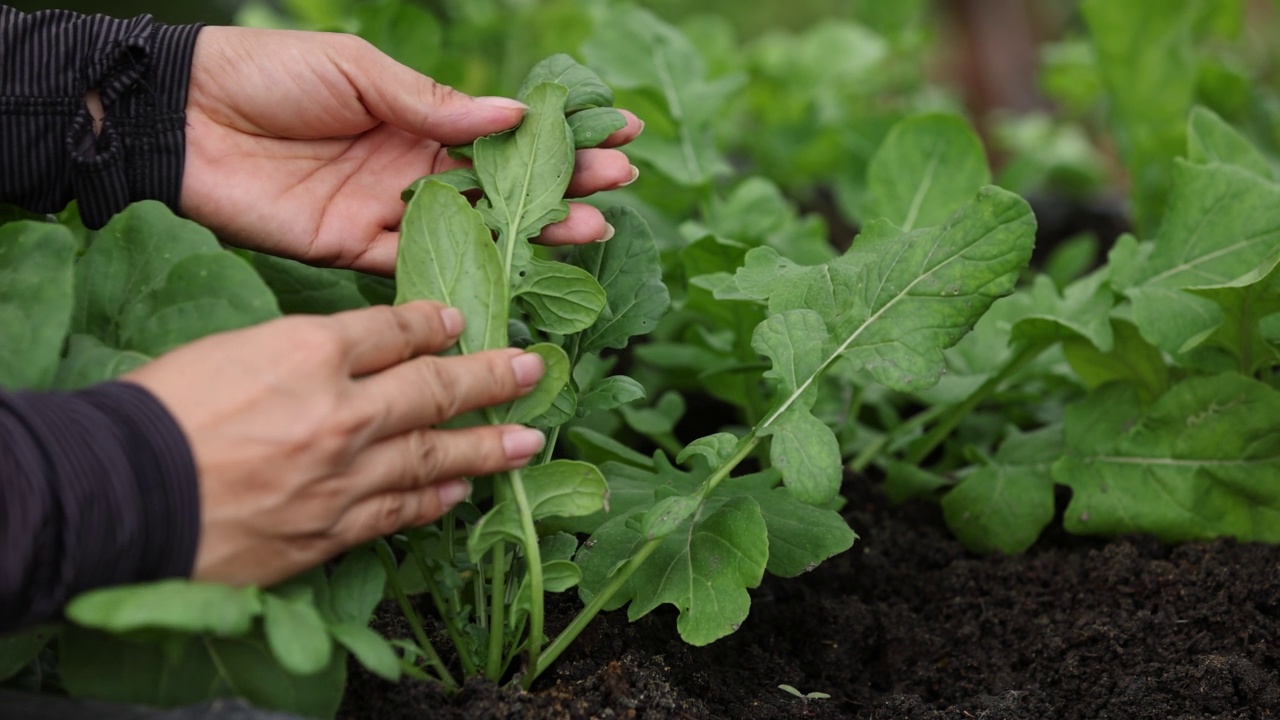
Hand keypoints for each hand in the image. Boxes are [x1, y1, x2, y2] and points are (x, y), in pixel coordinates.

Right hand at [124, 302, 546, 585]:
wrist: (122, 497)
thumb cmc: (161, 413)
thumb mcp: (232, 348)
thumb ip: (302, 349)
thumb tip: (350, 349)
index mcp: (310, 352)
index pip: (392, 331)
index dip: (431, 323)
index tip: (458, 321)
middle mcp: (342, 412)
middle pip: (434, 388)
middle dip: (491, 377)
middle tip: (534, 370)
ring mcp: (344, 475)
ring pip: (433, 455)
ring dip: (487, 446)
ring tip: (527, 439)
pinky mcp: (332, 529)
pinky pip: (400, 512)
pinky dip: (435, 500)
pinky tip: (463, 490)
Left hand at [180, 26, 641, 274]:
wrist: (187, 120)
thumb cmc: (270, 74)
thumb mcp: (358, 70)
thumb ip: (432, 103)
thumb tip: (513, 116)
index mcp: (416, 115)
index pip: (504, 129)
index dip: (559, 132)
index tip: (617, 129)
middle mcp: (412, 166)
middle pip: (502, 183)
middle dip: (563, 183)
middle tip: (619, 186)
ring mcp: (388, 211)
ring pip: (476, 228)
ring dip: (532, 231)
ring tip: (591, 228)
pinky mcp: (355, 251)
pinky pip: (418, 267)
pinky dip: (466, 272)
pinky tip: (515, 271)